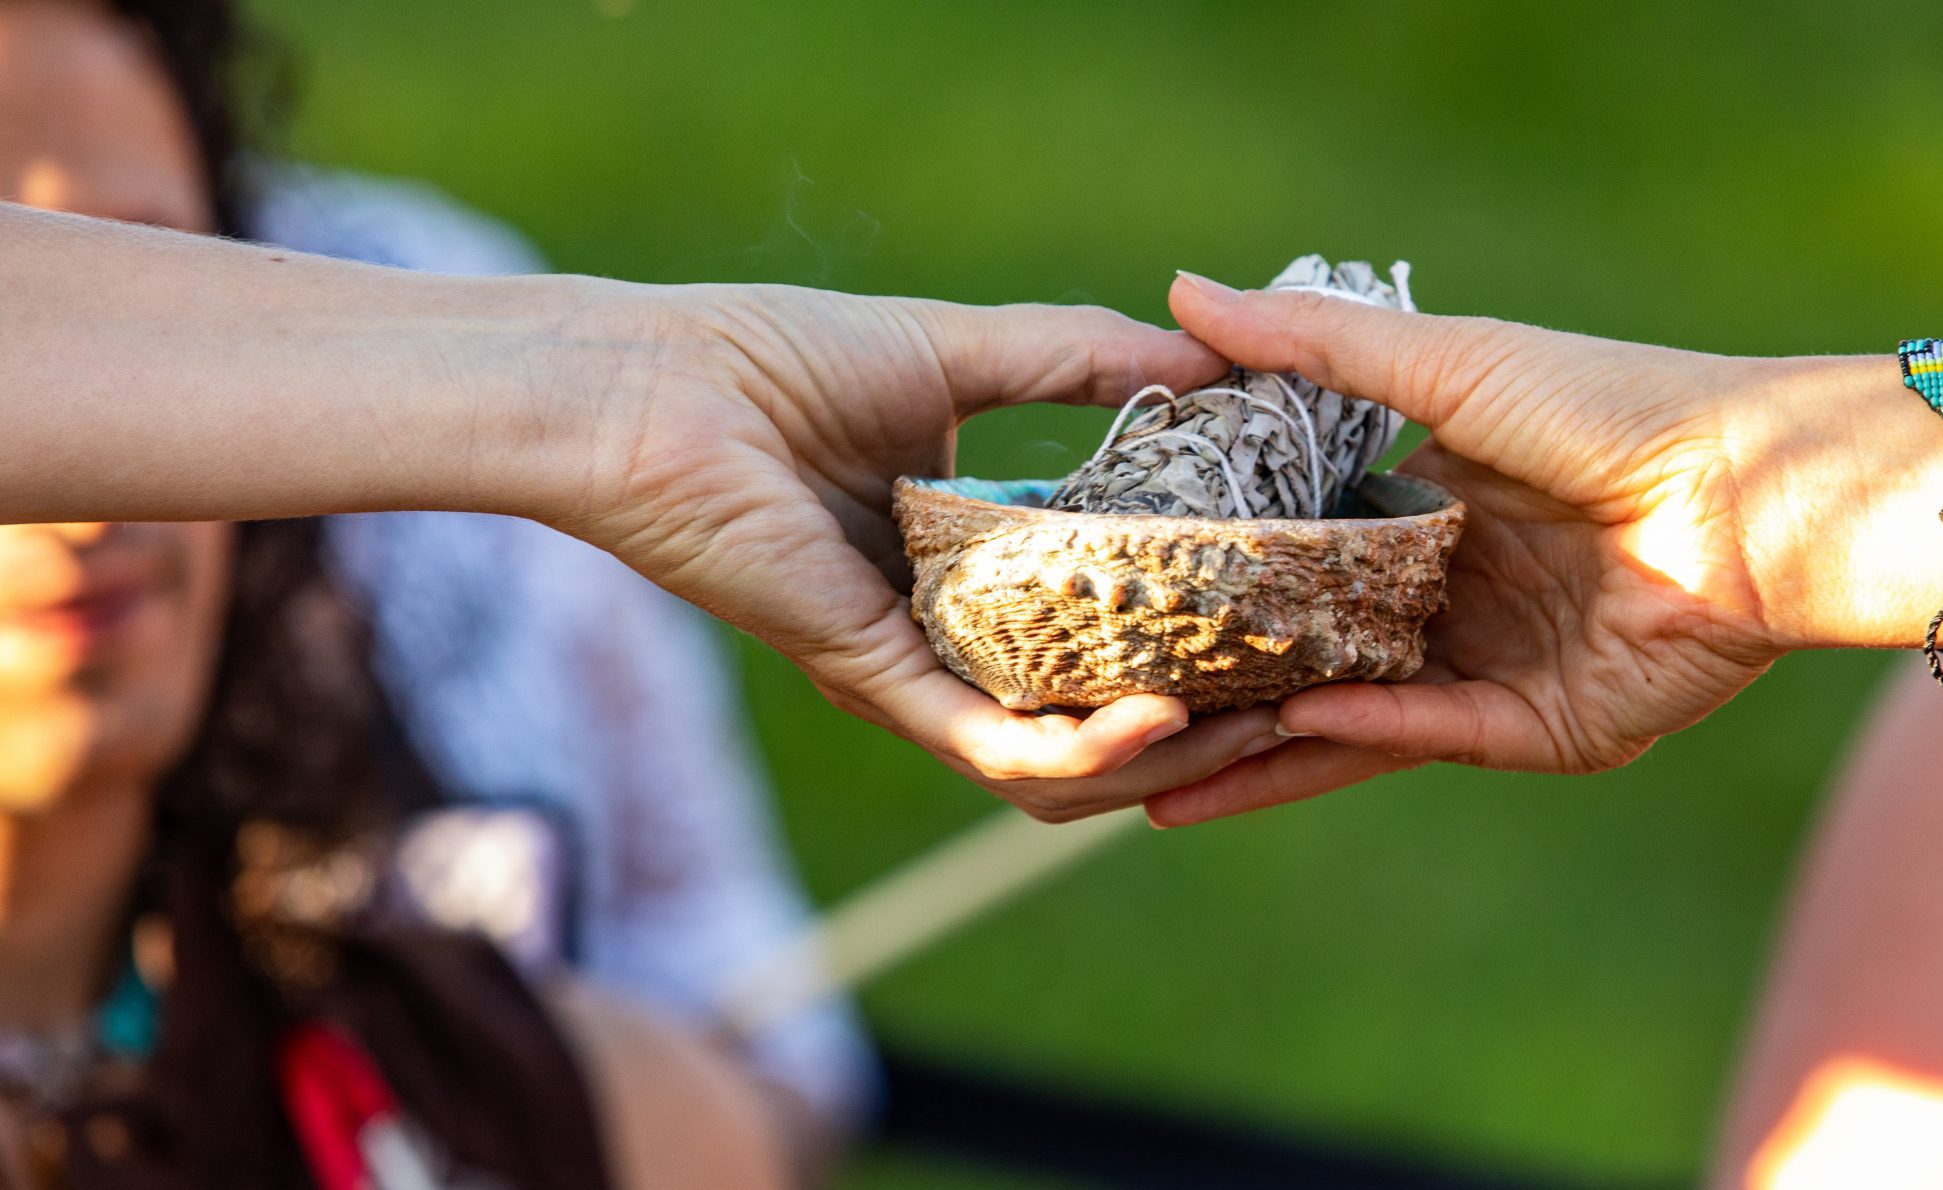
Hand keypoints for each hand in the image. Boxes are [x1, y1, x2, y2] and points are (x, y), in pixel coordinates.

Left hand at [551, 283, 1273, 818]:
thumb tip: (1209, 356)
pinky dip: (1079, 751)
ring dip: (1157, 758)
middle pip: (1088, 716)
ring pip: (1050, 761)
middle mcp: (947, 632)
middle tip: (1289, 697)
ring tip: (1243, 723)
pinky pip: (991, 746)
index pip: (1099, 625)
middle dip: (1199, 724)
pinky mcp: (873, 678)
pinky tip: (1160, 718)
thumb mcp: (964, 351)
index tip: (1280, 611)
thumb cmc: (778, 358)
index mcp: (969, 564)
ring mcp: (911, 669)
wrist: (654, 385)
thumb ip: (1084, 360)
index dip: (1191, 632)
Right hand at [1144, 275, 1800, 824]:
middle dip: (1226, 687)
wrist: (1749, 487)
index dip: (1219, 576)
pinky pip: (1432, 734)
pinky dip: (1365, 736)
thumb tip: (1180, 291)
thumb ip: (1312, 346)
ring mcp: (1493, 668)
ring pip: (1355, 722)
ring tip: (1158, 786)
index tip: (1125, 592)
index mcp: (1431, 511)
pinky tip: (1292, 727)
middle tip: (1114, 712)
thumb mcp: (1444, 364)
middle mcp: (1454, 595)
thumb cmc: (1608, 408)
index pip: (1299, 556)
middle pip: (1314, 653)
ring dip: (1266, 750)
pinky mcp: (1541, 728)